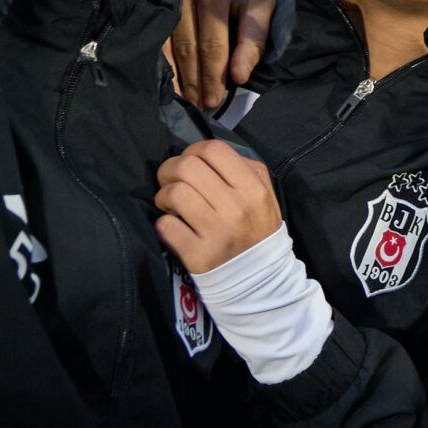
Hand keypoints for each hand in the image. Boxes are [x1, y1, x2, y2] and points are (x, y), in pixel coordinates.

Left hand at [154, 139, 281, 272]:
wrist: (260, 278)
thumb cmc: (257, 229)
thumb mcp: (264, 194)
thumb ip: (243, 169)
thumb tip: (204, 155)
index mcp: (253, 188)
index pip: (214, 149)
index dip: (193, 150)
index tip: (190, 162)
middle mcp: (236, 207)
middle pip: (187, 167)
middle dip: (169, 170)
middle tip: (171, 181)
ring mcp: (217, 232)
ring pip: (174, 193)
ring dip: (164, 196)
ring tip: (170, 205)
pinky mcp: (198, 255)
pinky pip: (166, 226)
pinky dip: (164, 223)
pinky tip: (174, 226)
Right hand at [156, 0, 273, 109]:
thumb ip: (254, 37)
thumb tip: (240, 76)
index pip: (214, 42)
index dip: (214, 76)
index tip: (215, 101)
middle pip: (187, 44)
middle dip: (194, 80)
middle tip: (198, 105)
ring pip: (164, 38)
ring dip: (174, 73)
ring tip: (182, 97)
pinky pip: (150, 25)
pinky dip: (157, 52)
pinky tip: (162, 72)